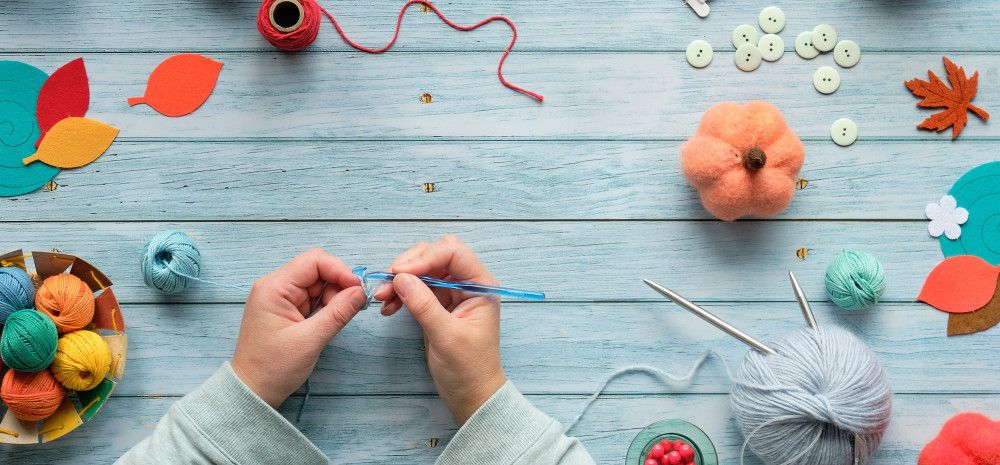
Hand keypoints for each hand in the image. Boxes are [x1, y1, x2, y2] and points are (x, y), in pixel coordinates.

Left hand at [231, 249, 367, 407]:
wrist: (252, 391)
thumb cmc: (273, 368)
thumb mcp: (310, 340)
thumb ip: (338, 313)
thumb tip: (361, 292)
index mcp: (274, 288)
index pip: (313, 261)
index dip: (339, 270)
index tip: (358, 289)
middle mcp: (275, 287)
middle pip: (316, 270)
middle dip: (338, 284)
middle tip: (352, 306)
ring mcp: (280, 298)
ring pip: (317, 284)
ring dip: (334, 296)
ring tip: (338, 318)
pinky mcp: (287, 309)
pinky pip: (312, 298)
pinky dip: (326, 306)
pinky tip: (329, 320)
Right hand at [376, 235, 506, 424]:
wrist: (470, 394)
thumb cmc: (469, 368)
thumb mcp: (447, 337)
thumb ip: (424, 305)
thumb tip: (400, 278)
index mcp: (481, 285)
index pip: (453, 252)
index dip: (425, 257)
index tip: (399, 273)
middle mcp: (468, 282)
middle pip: (436, 254)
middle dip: (410, 264)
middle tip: (387, 283)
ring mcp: (452, 291)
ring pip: (422, 268)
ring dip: (400, 278)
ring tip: (382, 298)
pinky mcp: (437, 302)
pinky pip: (416, 286)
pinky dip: (400, 292)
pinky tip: (388, 307)